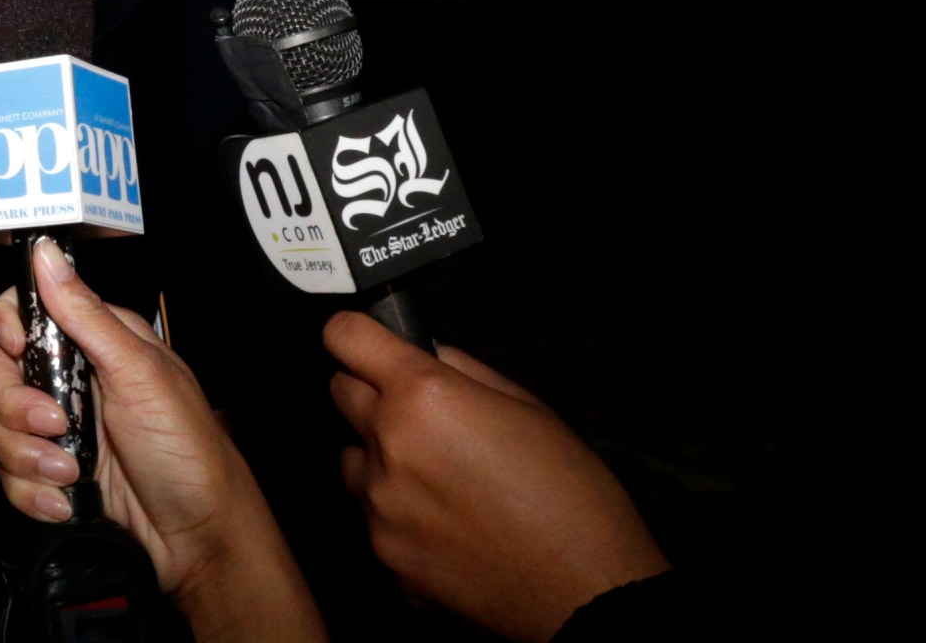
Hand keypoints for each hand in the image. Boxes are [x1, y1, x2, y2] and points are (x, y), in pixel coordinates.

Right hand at [0, 239, 324, 640]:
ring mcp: (54, 429)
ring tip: (73, 474)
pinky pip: (6, 474)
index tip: (18, 351)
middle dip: (16, 406)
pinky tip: (68, 501)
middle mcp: (67, 380)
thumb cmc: (186, 447)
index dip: (7, 330)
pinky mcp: (47, 473)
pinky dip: (32, 492)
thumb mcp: (140, 372)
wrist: (196, 534)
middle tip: (57, 424)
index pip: (20, 313)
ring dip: (26, 457)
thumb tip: (46, 253)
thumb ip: (85, 314)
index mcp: (91, 342)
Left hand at [326, 312, 666, 640]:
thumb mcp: (530, 409)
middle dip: (371, 394)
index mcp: (424, 397)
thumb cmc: (572, 496)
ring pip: (353, 460)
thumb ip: (467, 373)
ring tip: (439, 481)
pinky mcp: (384, 554)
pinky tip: (447, 528)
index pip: (345, 337)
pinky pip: (373, 517)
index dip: (354, 333)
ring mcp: (379, 506)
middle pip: (340, 393)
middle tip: (421, 416)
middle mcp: (389, 445)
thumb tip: (430, 355)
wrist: (585, 591)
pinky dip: (398, 516)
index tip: (365, 341)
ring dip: (380, 459)